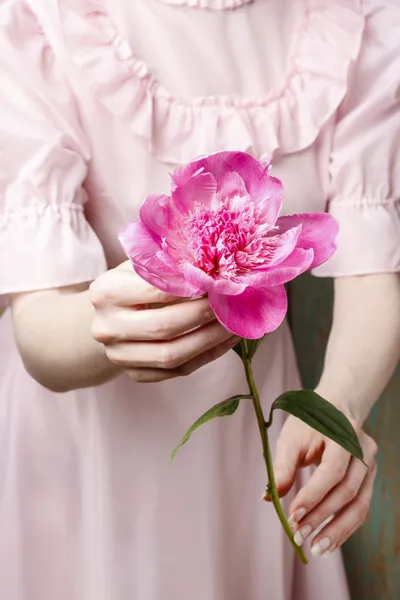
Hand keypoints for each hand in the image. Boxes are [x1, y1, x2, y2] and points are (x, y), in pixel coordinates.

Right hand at [90, 261, 237, 381]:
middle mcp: (107, 327)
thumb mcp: (141, 265)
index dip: (190, 287)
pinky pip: (178, 370)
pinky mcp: (135, 374)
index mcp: (105, 293)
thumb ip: (167, 265)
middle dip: (203, 315)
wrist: (111, 317)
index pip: (154, 291)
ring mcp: (119, 355)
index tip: (218, 281)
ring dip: (210, 340)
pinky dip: (207, 356)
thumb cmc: (133, 283)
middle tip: (231, 304)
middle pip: (163, 326)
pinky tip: (225, 341)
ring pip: (172, 355)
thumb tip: (213, 269)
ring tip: (234, 324)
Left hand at [271, 406, 376, 556]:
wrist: (336, 407)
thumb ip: (282, 466)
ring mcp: (370, 466)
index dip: (313, 495)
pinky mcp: (369, 480)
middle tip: (299, 535)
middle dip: (322, 517)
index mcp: (344, 435)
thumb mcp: (291, 437)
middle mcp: (363, 451)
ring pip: (359, 505)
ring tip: (317, 549)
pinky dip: (345, 527)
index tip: (293, 514)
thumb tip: (269, 498)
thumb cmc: (309, 421)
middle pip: (347, 492)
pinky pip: (361, 509)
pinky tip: (329, 542)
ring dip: (338, 530)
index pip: (332, 471)